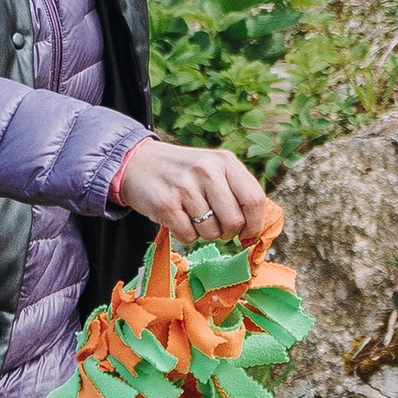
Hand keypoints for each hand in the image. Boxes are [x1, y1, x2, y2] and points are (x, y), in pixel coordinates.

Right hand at [111, 138, 276, 248]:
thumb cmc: (183, 172)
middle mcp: (206, 171)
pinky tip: (178, 218)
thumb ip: (237, 191)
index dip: (254, 224)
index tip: (248, 234)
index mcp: (225, 161)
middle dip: (228, 232)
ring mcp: (185, 187)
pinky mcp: (165, 204)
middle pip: (234, 221)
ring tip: (192, 215)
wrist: (138, 163)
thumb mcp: (213, 168)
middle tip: (216, 226)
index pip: (254, 200)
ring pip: (211, 232)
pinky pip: (188, 236)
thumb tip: (259, 228)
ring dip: (204, 233)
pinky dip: (185, 234)